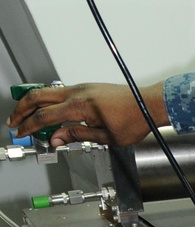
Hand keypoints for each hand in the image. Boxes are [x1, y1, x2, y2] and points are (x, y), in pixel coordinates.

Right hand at [7, 81, 167, 146]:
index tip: (20, 133)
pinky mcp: (86, 88)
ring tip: (26, 116)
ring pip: (47, 92)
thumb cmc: (133, 121)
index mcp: (80, 106)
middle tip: (14, 122)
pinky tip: (46, 111)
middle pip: (38, 97)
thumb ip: (77, 135)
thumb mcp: (105, 137)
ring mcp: (81, 88)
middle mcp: (78, 93)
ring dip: (33, 103)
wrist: (147, 105)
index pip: (45, 116)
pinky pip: (60, 92)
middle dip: (23, 110)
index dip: (29, 126)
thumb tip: (57, 139)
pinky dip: (47, 100)